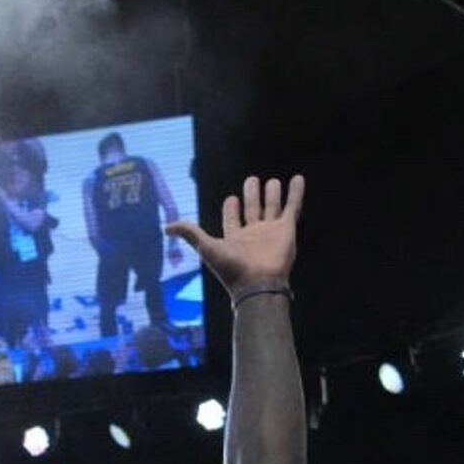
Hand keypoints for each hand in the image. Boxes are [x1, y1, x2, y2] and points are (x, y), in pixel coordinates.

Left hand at [165, 174, 303, 295]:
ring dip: (272, 193)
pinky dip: (296, 193)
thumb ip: (190, 233)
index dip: (231, 208)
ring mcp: (271, 230)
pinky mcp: (287, 229)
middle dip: (251, 195)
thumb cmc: (231, 268)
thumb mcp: (206, 247)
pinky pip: (292, 206)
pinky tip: (297, 179)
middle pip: (253, 209)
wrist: (258, 283)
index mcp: (234, 237)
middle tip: (252, 181)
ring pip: (272, 206)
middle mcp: (253, 233)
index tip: (231, 199)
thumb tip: (166, 227)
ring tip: (272, 181)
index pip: (232, 218)